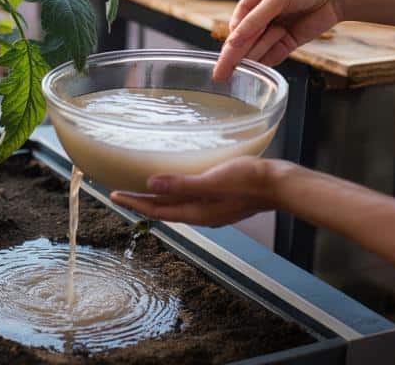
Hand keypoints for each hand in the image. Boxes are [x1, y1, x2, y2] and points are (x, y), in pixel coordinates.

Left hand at [108, 157, 285, 226]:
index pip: (157, 210)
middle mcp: (202, 214)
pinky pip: (189, 197)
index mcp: (197, 213)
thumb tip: (151, 184)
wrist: (281, 184)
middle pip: (164, 210)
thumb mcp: (213, 180)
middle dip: (141, 201)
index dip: (134, 202)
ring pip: (176, 204)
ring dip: (157, 197)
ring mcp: (212, 208)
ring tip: (141, 187)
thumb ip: (182, 184)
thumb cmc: (249, 180)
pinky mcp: (220, 198)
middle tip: (119, 191)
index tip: (113, 194)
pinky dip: (175, 191)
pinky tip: (176, 181)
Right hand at [213, 0, 344, 79]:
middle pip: (245, 37)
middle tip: (221, 74)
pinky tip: (259, 66)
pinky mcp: (288, 40)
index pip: (239, 21)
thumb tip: (233, 41)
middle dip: (235, 55)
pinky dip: (267, 59)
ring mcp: (275, 26)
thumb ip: (255, 20)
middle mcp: (262, 11)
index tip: (227, 53)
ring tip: (246, 64)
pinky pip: (272, 53)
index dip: (233, 38)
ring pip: (258, 47)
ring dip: (255, 55)